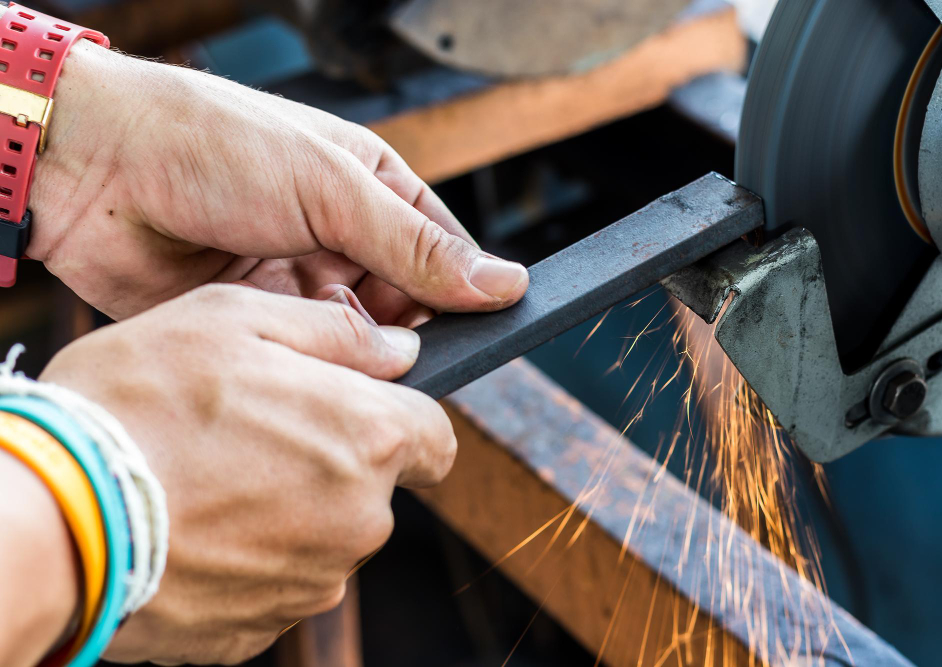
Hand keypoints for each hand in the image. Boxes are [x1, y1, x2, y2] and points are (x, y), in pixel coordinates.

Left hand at [28, 40, 527, 322]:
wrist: (93, 171)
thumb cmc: (212, 146)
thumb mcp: (331, 188)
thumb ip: (416, 245)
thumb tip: (504, 281)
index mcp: (369, 190)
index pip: (440, 251)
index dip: (462, 291)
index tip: (485, 329)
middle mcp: (338, 238)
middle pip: (402, 304)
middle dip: (408, 332)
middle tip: (408, 357)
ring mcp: (296, 280)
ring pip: (355, 339)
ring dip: (359, 354)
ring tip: (356, 363)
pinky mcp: (255, 320)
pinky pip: (303, 357)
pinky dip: (312, 368)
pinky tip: (310, 370)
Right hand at [40, 284, 456, 663]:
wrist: (49, 519)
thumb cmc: (139, 403)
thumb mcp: (236, 320)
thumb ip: (337, 332)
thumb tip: (399, 352)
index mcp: (368, 438)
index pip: (436, 438)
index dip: (400, 419)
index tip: (356, 410)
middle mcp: (361, 520)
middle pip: (376, 487)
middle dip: (333, 459)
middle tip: (253, 431)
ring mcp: (313, 582)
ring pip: (327, 534)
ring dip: (290, 507)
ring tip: (211, 477)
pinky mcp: (261, 627)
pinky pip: (278, 579)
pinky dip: (251, 555)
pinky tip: (197, 525)